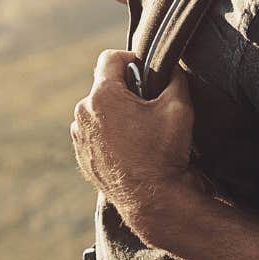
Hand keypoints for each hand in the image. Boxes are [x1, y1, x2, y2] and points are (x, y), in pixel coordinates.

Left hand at [70, 49, 201, 242]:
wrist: (152, 200)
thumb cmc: (164, 153)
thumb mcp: (179, 106)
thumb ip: (175, 77)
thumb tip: (171, 66)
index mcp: (103, 95)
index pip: (110, 58)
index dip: (131, 58)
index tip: (145, 70)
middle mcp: (83, 113)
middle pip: (104, 86)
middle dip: (125, 90)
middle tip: (149, 105)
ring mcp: (79, 137)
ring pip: (97, 111)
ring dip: (115, 114)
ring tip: (140, 131)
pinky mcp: (82, 156)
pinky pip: (94, 134)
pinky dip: (109, 135)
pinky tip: (130, 148)